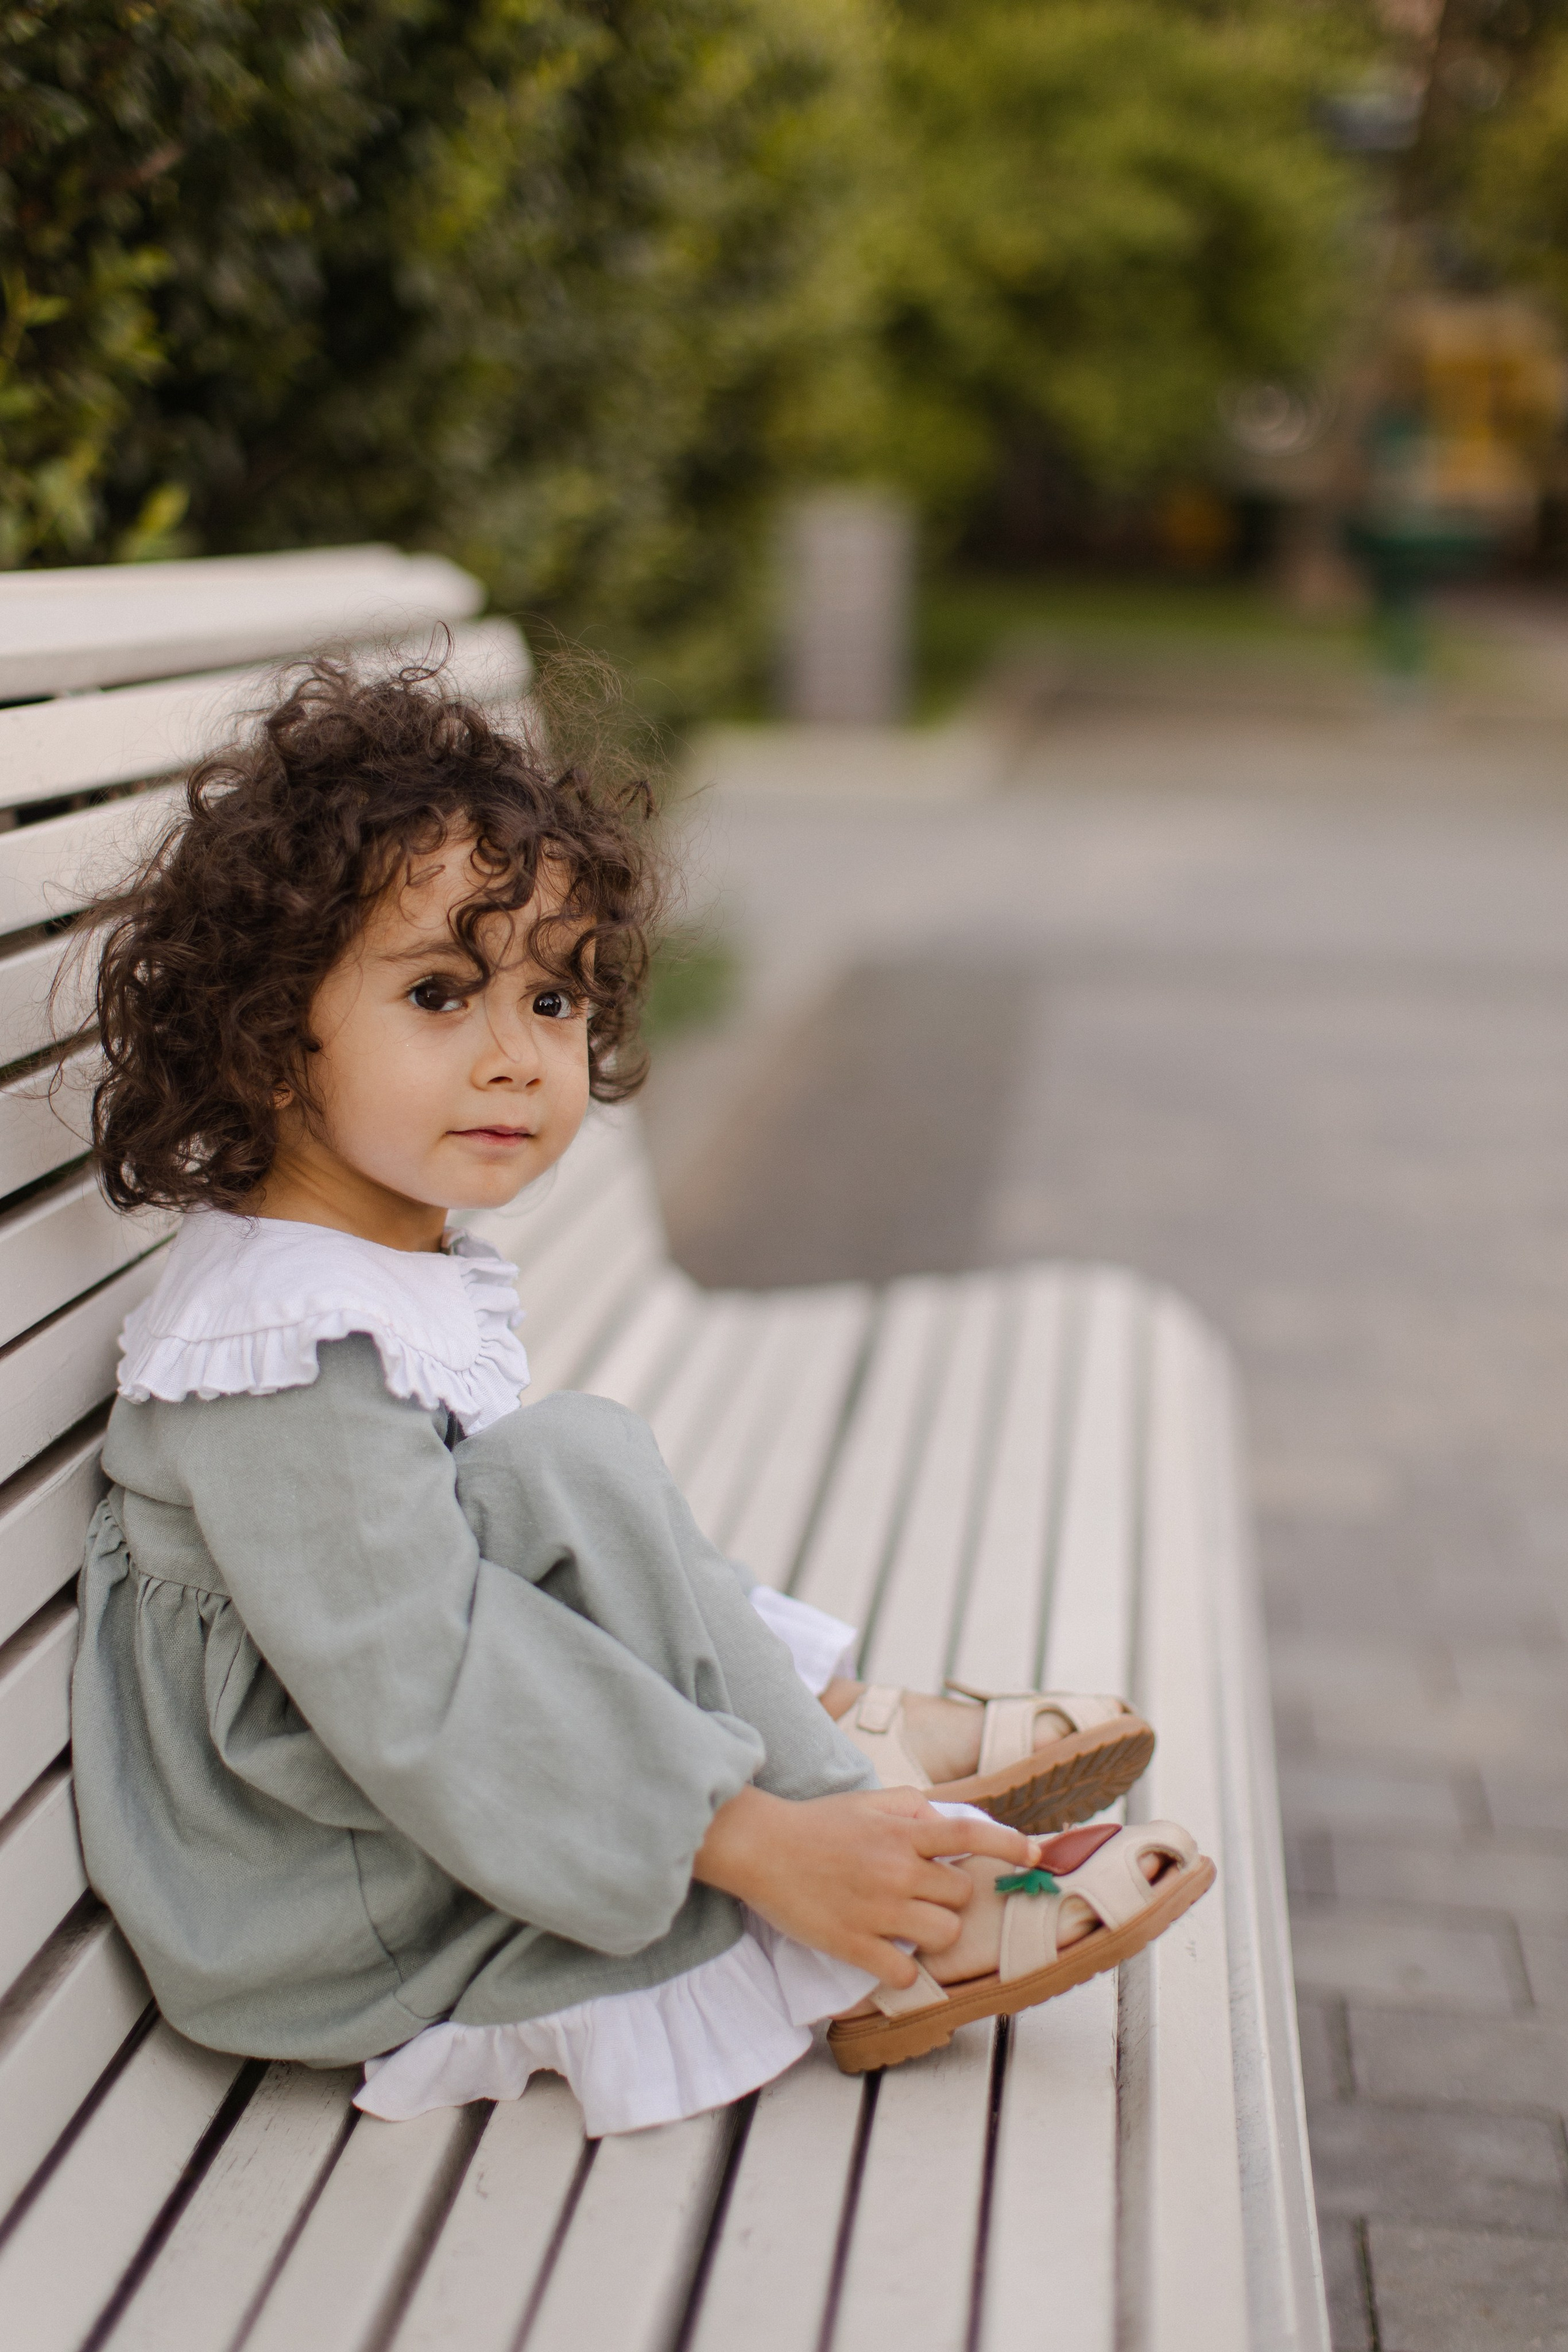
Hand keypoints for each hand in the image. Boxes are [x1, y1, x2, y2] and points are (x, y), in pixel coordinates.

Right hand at [692, 1784, 1036, 1986]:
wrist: (761, 1847)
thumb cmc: (818, 1823)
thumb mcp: (869, 1802)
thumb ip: (914, 1809)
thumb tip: (949, 1823)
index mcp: (901, 1833)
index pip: (968, 1834)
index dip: (1009, 1845)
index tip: (1035, 1854)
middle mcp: (896, 1870)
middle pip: (961, 1895)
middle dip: (949, 1895)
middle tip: (920, 1892)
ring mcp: (876, 1910)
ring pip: (944, 1935)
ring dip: (934, 1933)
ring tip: (907, 1923)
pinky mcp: (853, 1944)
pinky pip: (905, 1973)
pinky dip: (903, 1970)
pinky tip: (887, 1955)